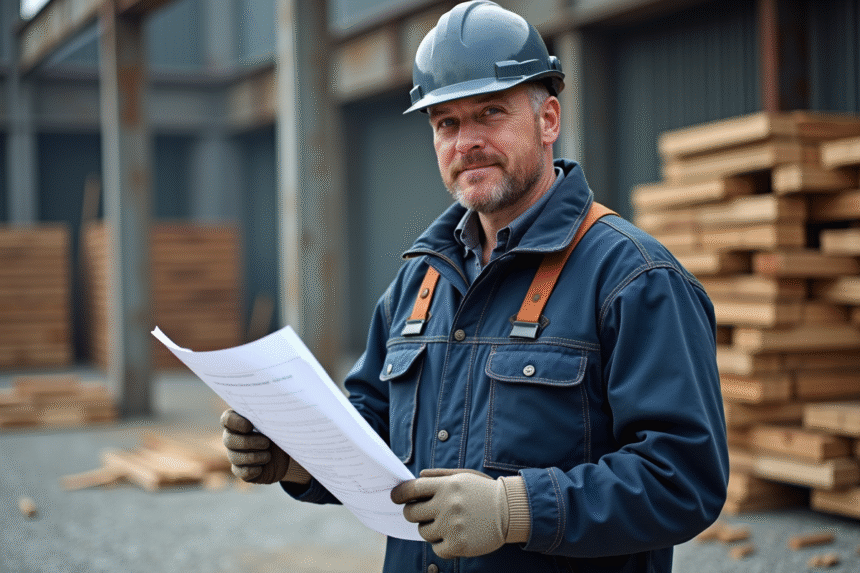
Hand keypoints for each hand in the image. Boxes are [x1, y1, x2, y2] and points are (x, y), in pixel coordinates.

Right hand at [220, 409, 308, 484]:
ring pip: (235, 457)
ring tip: (268, 455)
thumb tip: (277, 409)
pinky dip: (253, 470)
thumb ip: (271, 416)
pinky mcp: (240, 470)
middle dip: (249, 442)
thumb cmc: (279, 431)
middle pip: (229, 440)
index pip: (227, 419)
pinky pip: (241, 472)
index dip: (235, 422)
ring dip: (254, 457)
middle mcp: (232, 437)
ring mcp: (234, 455)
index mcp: (238, 421)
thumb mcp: (277, 422)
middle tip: (267, 442)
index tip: (249, 426)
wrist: (286, 453)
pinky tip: (262, 467)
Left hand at [390, 468, 509, 558]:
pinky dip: (442, 545)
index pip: (412, 489)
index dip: (400, 494)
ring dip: (430, 529)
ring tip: (447, 524)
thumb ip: (439, 476)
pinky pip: (436, 548)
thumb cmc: (484, 492)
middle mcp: (447, 504)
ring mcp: (452, 526)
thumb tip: (417, 476)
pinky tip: (455, 536)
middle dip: (414, 513)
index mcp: (447, 485)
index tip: (395, 497)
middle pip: (411, 513)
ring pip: (422, 532)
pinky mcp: (458, 544)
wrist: (511, 510)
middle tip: (424, 513)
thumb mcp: (464, 476)